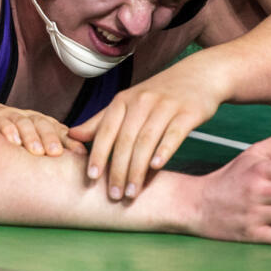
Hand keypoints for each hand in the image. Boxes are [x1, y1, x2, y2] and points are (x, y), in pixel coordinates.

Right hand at [0, 101, 85, 156]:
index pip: (59, 130)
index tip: (80, 153)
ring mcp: (11, 116)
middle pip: (42, 124)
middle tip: (56, 152)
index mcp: (43, 124)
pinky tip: (13, 141)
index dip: (70, 141)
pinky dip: (8, 130)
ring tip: (36, 151)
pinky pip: (1, 122)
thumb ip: (55, 150)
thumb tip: (81, 164)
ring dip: (31, 136)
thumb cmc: (15, 136)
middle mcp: (29, 118)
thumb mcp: (36, 142)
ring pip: (23, 123)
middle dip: (50, 138)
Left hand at [68, 62, 221, 200]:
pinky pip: (173, 133)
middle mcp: (142, 101)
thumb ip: (101, 121)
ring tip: (132, 193)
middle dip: (117, 170)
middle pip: (125, 140)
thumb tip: (72, 135)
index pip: (106, 131)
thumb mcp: (128, 102)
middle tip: (114, 195)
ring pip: (146, 141)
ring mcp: (165, 106)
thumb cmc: (158, 94)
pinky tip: (157, 167)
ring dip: (137, 169)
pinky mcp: (187, 112)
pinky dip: (164, 150)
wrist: (199, 75)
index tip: (91, 178)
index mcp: (124, 100)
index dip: (98, 154)